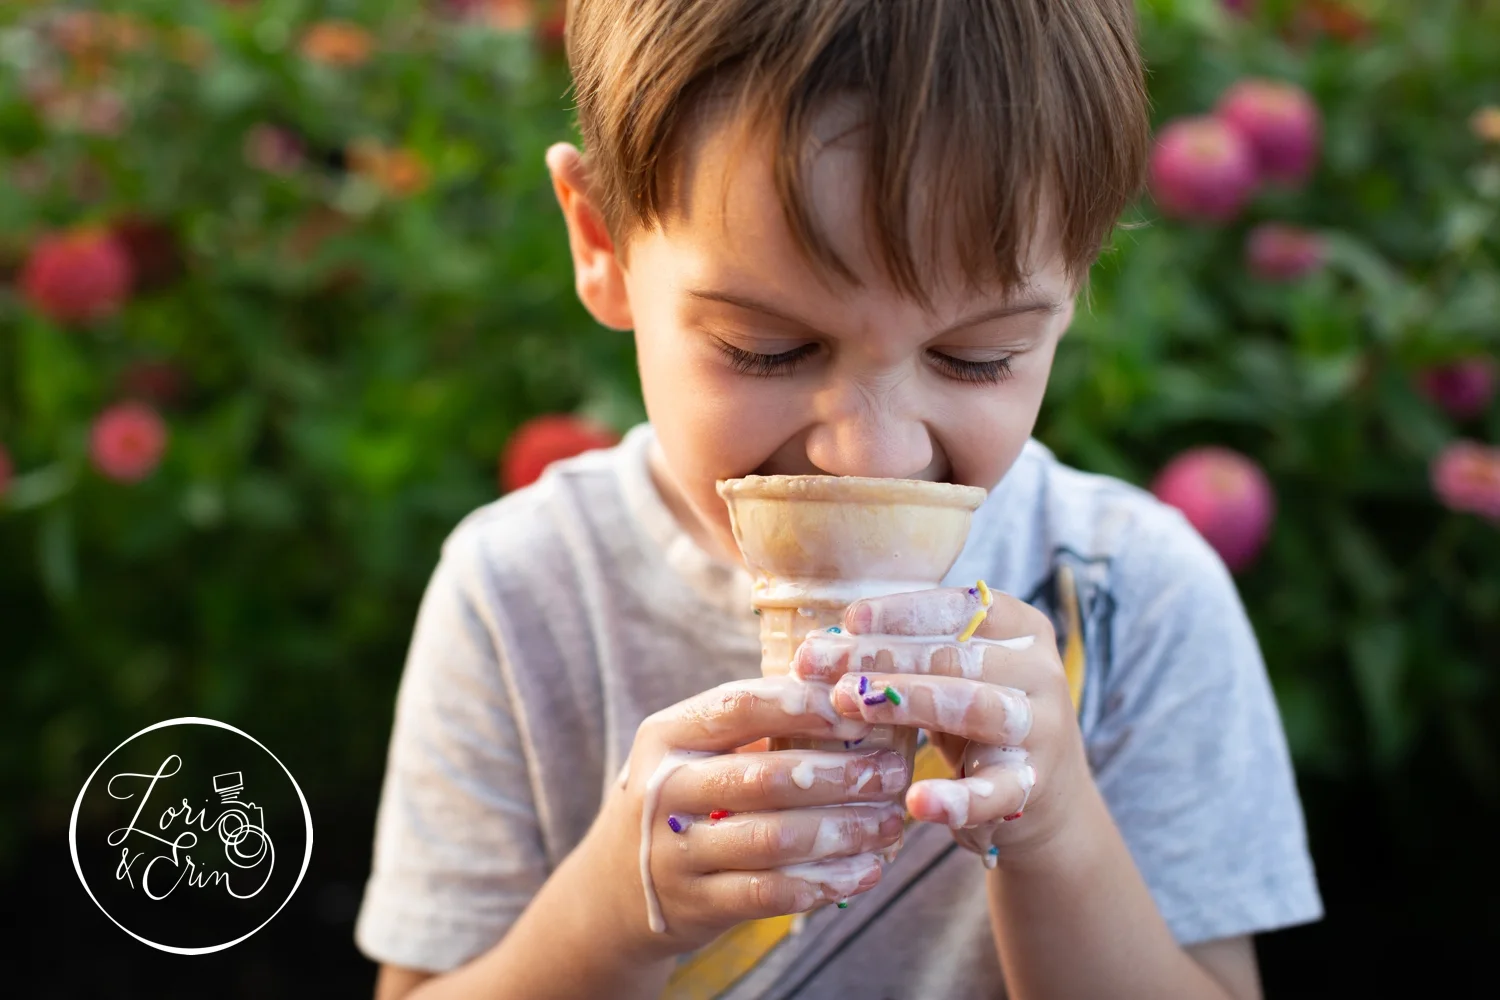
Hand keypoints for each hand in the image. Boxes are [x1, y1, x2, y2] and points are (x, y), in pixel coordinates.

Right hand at [585, 675, 909, 959]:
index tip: (862, 713)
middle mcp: (665, 790)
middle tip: (893, 772)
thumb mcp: (695, 751)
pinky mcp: (696, 905)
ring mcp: (676, 852)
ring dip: (844, 831)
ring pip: (775, 840)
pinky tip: (864, 870)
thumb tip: (849, 693)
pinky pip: (771, 893)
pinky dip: (825, 882)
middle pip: (766, 777)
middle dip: (840, 774)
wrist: (614, 887)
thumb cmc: (682, 797)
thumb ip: (755, 724)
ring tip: (890, 823)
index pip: (741, 706)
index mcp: (668, 735)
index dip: (806, 706)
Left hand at [791, 583, 1087, 868]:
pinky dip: (956, 799)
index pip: (962, 608)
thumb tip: (826, 641)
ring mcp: (1042, 730)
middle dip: (883, 656)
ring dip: (907, 702)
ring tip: (849, 704)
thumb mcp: (954, 675)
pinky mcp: (1034, 787)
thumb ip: (910, 652)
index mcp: (1022, 629)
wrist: (1045, 800)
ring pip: (975, 706)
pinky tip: (916, 801)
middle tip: (817, 663)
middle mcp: (1041, 672)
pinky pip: (994, 792)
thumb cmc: (977, 721)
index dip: (903, 611)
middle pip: (957, 655)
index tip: (849, 619)